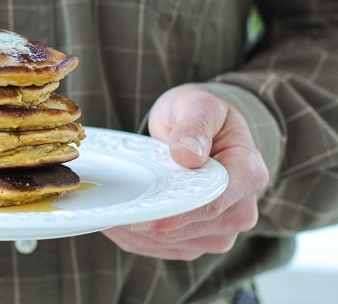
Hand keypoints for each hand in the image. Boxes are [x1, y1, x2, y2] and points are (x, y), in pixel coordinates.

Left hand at [102, 84, 268, 259]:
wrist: (199, 129)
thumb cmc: (197, 114)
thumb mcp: (197, 105)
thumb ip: (194, 126)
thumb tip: (187, 154)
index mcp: (248, 173)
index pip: (213, 203)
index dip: (176, 212)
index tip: (141, 213)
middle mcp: (241, 209)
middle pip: (191, 228)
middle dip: (149, 221)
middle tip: (108, 209)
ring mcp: (221, 230)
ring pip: (173, 244)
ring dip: (137, 233)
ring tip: (106, 212)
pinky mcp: (198, 240)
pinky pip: (164, 249)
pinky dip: (135, 239)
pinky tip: (114, 221)